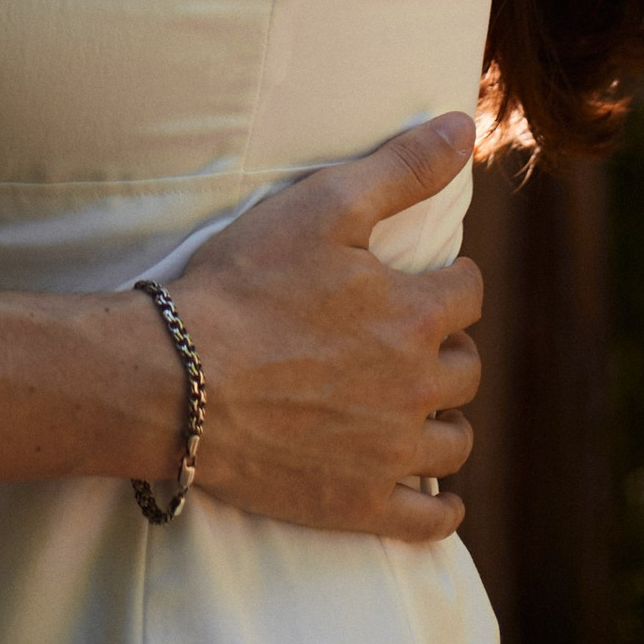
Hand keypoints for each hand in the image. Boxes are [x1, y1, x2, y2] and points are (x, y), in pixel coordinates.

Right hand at [164, 114, 482, 543]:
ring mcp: (389, 453)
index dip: (449, 279)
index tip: (428, 277)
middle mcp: (416, 388)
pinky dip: (439, 506)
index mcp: (413, 316)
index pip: (467, 294)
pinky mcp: (358, 503)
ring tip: (414, 403)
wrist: (177, 377)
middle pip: (464, 368)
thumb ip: (401, 168)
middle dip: (444, 346)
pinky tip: (434, 493)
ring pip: (453, 441)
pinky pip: (428, 518)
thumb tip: (461, 125)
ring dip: (443, 417)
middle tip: (408, 336)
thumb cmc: (244, 284)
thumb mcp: (322, 206)